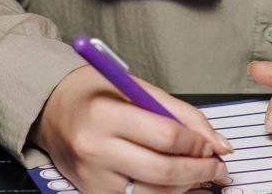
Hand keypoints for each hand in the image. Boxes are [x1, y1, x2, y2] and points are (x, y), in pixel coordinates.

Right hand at [31, 67, 230, 192]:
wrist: (53, 110)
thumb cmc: (96, 94)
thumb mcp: (138, 88)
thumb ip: (181, 114)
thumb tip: (219, 144)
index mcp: (105, 114)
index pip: (166, 136)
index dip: (197, 143)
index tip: (210, 144)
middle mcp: (95, 148)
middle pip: (163, 171)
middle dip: (200, 171)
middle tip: (217, 166)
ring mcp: (92, 176)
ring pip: (154, 193)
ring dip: (186, 186)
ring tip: (200, 174)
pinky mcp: (92, 193)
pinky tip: (176, 184)